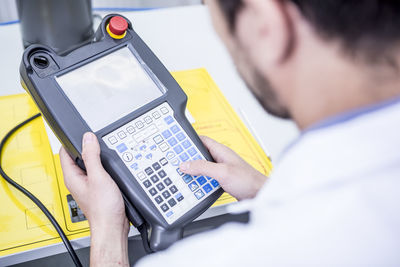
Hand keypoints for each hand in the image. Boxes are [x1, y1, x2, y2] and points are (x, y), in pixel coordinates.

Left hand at [59, 132, 128, 265]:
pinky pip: (98, 172)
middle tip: (97, 140)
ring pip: (89, 164)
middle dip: (87, 147)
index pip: (65, 152)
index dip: (72, 140)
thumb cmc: (103, 208)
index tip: (81, 132)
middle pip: (78, 156)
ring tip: (105, 152)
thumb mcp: (99, 177)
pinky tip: (112, 166)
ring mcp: (87, 185)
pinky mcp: (98, 189)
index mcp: (72, 176)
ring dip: (97, 158)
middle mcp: (78, 180)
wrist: (112, 226)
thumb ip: (92, 156)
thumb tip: (88, 138)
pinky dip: (104, 167)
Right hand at [179, 136, 267, 199]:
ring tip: (184, 176)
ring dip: (194, 172)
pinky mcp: (222, 180)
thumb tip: (186, 164)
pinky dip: (200, 181)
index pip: (202, 140)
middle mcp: (220, 159)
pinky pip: (206, 178)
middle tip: (177, 163)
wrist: (259, 195)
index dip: (189, 141)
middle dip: (188, 158)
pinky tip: (196, 186)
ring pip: (202, 168)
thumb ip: (203, 167)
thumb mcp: (222, 172)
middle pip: (199, 155)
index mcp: (221, 151)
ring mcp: (221, 170)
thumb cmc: (248, 181)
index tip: (177, 144)